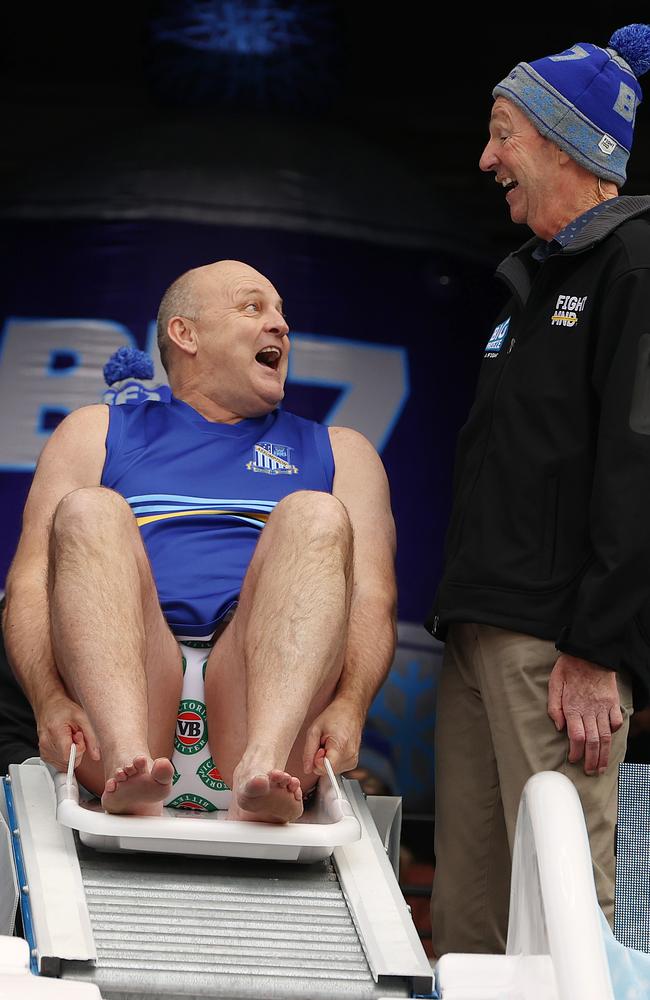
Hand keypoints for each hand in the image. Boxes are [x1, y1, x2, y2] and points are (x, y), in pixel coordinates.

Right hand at [36, 695, 100, 771]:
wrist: (49, 705)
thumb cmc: (63, 708)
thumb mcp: (82, 717)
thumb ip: (91, 737)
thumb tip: (96, 755)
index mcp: (55, 733)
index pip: (68, 756)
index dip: (78, 749)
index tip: (79, 736)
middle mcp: (45, 743)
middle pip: (66, 762)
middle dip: (76, 751)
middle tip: (75, 736)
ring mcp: (43, 749)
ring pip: (63, 764)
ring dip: (70, 754)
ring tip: (69, 739)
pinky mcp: (43, 753)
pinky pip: (58, 763)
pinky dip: (65, 756)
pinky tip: (65, 744)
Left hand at [302, 696, 364, 775]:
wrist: (351, 709)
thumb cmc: (334, 716)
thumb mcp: (314, 729)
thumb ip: (308, 751)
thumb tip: (307, 769)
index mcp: (341, 746)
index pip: (324, 768)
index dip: (316, 759)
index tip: (319, 747)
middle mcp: (350, 756)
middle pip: (326, 771)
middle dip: (320, 759)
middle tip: (324, 743)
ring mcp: (354, 760)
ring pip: (331, 771)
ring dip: (326, 759)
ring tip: (330, 743)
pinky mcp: (354, 761)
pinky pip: (337, 768)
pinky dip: (332, 760)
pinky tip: (335, 747)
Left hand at [547, 653, 622, 774]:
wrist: (590, 652)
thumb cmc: (569, 667)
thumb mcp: (554, 683)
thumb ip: (554, 706)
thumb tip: (558, 727)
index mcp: (573, 706)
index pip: (576, 737)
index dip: (576, 752)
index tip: (574, 760)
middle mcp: (590, 709)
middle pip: (593, 741)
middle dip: (591, 760)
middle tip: (590, 772)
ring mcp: (603, 706)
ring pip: (605, 736)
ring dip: (603, 753)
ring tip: (601, 766)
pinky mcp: (613, 701)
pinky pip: (616, 721)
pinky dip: (614, 731)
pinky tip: (610, 739)